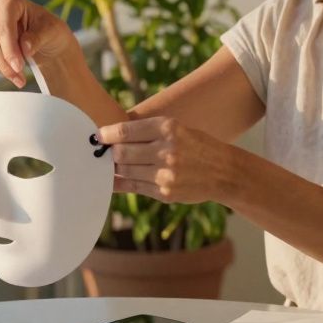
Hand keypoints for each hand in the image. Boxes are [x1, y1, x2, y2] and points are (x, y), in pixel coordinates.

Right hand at [0, 0, 75, 86]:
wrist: (44, 39)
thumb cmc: (48, 31)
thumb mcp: (52, 32)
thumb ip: (38, 37)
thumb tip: (24, 47)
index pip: (2, 28)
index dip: (9, 51)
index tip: (19, 68)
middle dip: (3, 64)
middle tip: (20, 78)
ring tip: (14, 76)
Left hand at [98, 117, 235, 202]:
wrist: (223, 172)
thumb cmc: (197, 146)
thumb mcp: (178, 129)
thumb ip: (148, 131)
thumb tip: (113, 135)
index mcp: (169, 129)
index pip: (126, 131)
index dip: (107, 134)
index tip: (98, 135)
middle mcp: (167, 151)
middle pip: (122, 152)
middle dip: (109, 152)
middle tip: (102, 150)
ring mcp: (166, 174)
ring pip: (125, 171)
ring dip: (114, 168)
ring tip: (109, 163)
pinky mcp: (165, 192)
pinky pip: (134, 187)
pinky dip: (121, 182)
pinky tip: (115, 179)